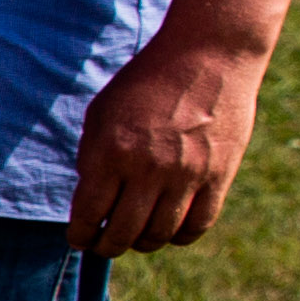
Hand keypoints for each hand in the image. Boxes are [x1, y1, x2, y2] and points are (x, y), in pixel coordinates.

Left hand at [67, 38, 266, 257]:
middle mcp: (148, 168)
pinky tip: (169, 229)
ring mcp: (187, 174)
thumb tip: (90, 203)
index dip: (81, 236)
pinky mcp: (219, 175)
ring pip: (159, 235)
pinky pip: (198, 225)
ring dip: (142, 243)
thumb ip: (93, 157)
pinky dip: (179, 236)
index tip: (80, 238)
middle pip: (123, 234)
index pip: (90, 215)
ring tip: (136, 237)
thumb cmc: (147, 81)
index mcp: (112, 152)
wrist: (209, 54)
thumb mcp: (103, 112)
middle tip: (105, 244)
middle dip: (107, 246)